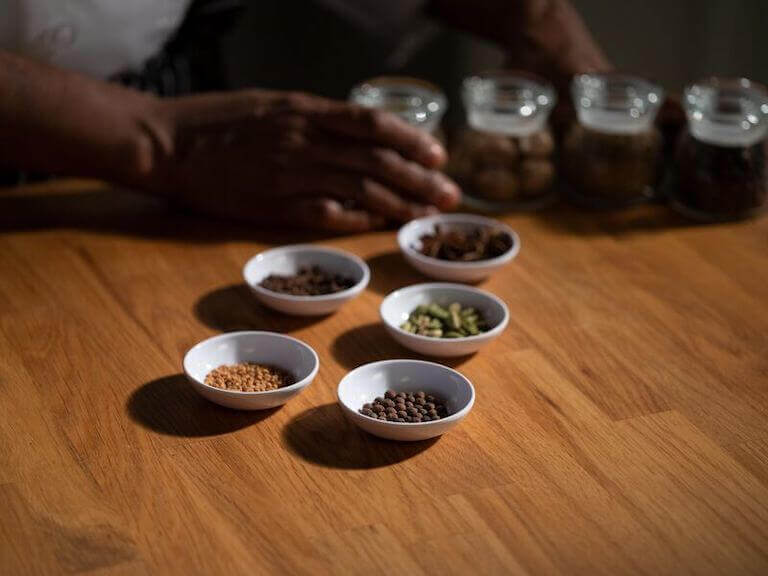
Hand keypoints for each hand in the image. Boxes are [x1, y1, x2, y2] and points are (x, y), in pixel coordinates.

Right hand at [141, 90, 460, 231]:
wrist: (167, 144)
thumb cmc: (217, 120)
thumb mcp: (272, 103)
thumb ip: (315, 117)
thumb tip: (357, 132)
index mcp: (306, 110)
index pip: (374, 123)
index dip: (413, 139)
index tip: (439, 155)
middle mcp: (305, 140)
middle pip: (378, 160)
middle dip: (421, 178)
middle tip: (450, 195)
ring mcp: (291, 175)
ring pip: (361, 189)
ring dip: (400, 204)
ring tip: (428, 215)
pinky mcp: (275, 206)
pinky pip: (327, 215)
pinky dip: (358, 219)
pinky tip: (381, 225)